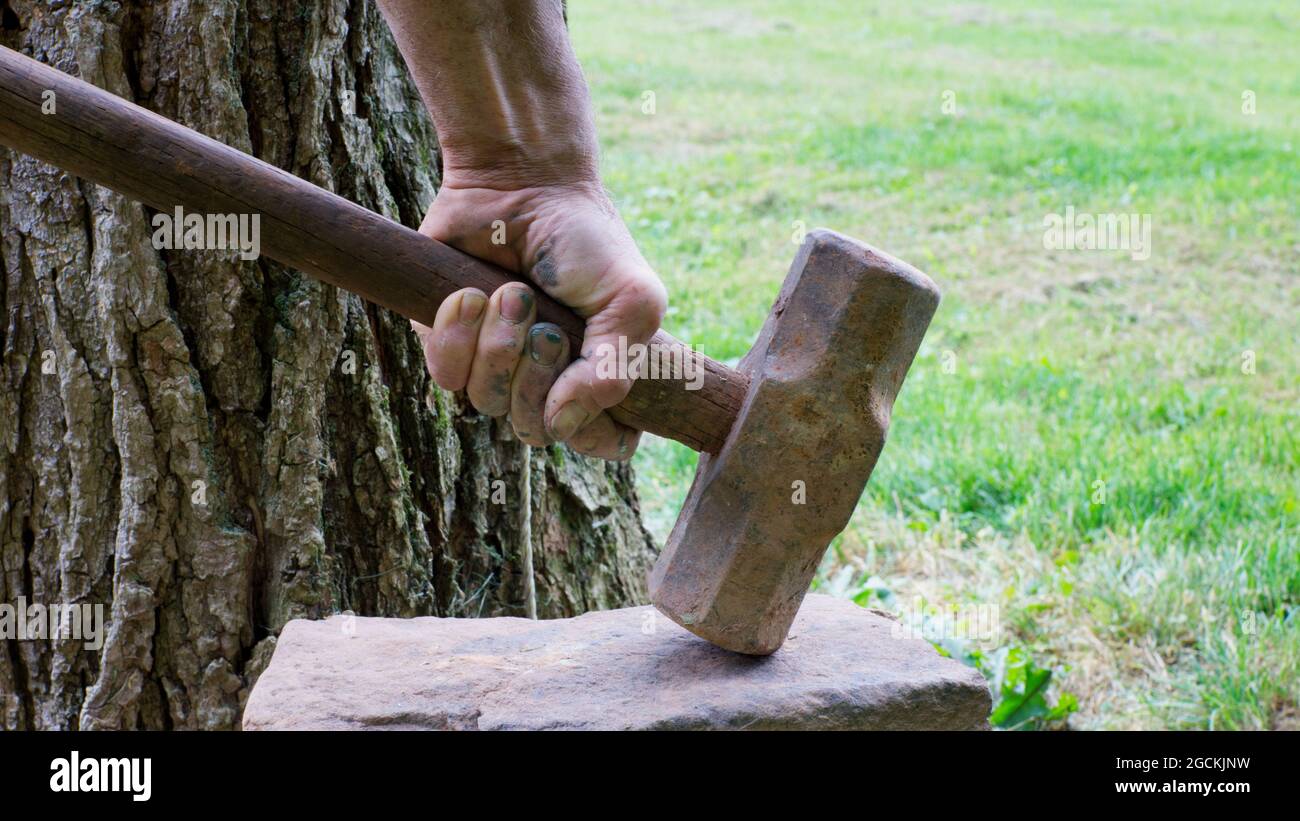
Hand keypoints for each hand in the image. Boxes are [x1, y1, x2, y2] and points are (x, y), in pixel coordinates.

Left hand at [411, 180, 666, 459]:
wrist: (521, 184)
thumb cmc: (584, 240)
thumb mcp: (630, 301)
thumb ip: (613, 371)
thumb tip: (563, 423)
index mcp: (599, 376)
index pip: (605, 443)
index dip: (595, 430)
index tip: (587, 388)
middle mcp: (548, 380)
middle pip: (537, 429)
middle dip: (540, 373)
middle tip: (547, 321)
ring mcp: (497, 365)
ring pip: (488, 402)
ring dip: (501, 345)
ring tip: (511, 293)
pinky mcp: (450, 342)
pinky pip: (445, 376)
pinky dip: (458, 333)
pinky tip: (472, 293)